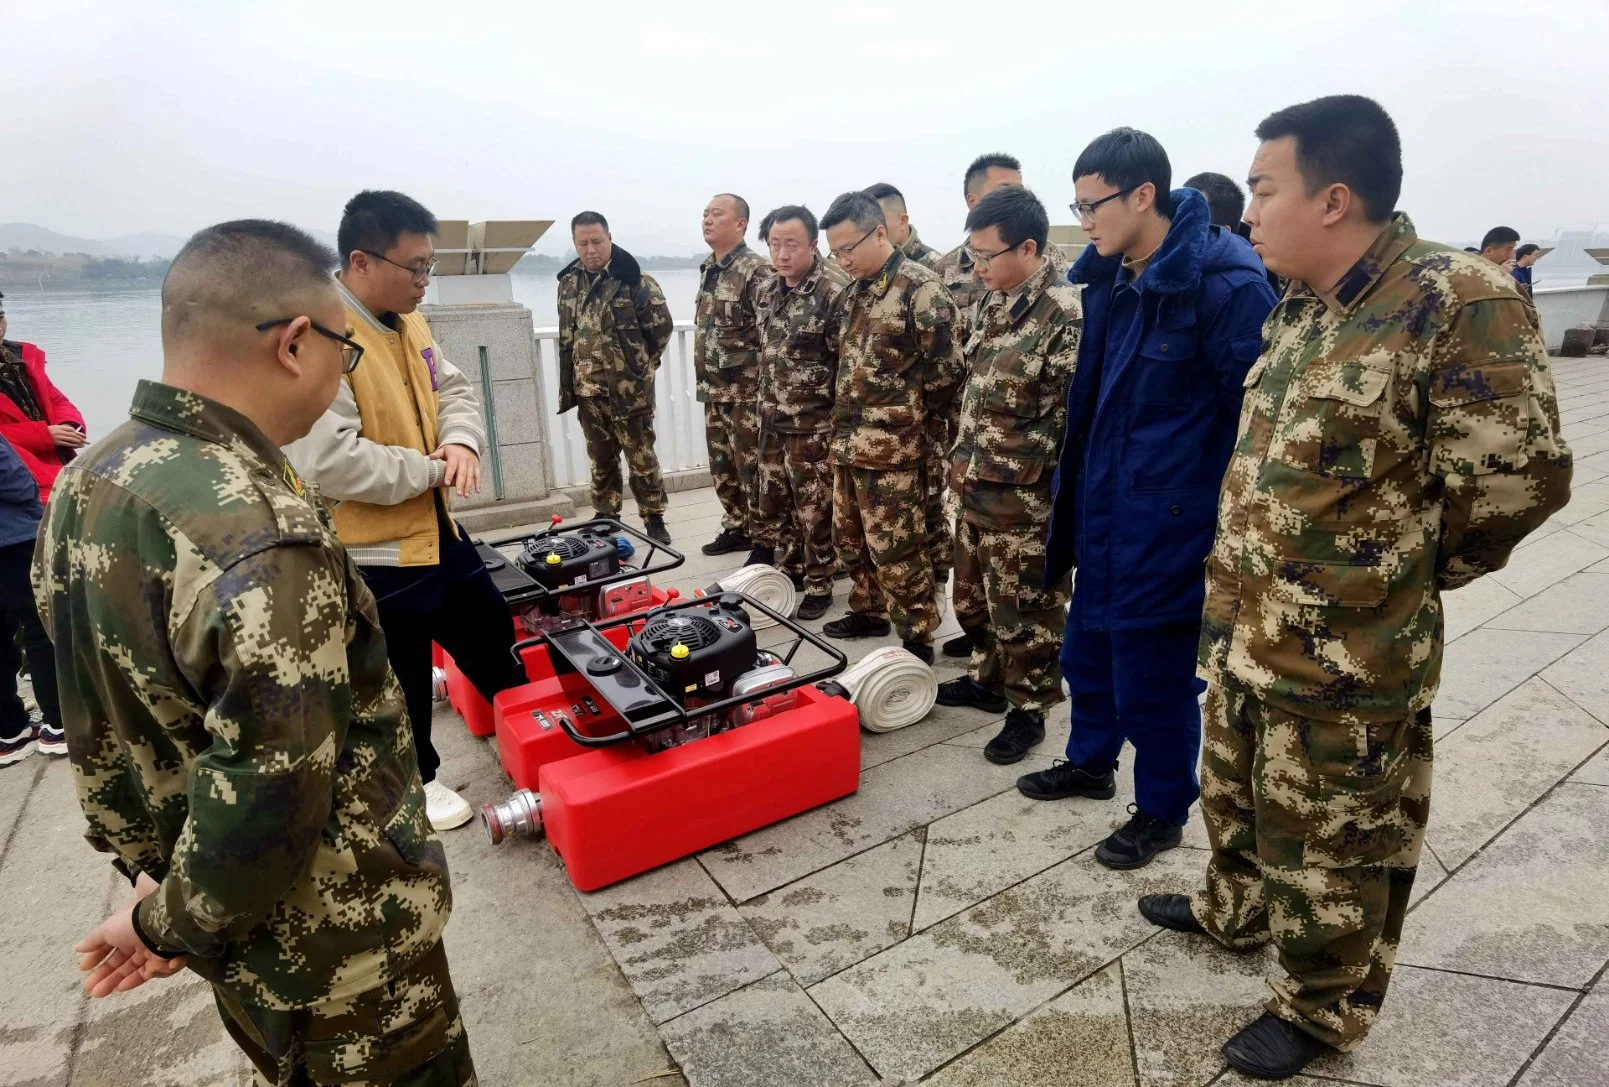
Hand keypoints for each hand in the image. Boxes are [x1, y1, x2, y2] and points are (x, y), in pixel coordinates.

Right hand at [48, 424, 86, 449]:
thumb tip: (73, 431)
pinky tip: (77, 446)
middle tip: (86, 441)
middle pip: (73, 435)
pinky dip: (73, 445)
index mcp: (60, 427)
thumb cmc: (47, 431)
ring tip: (83, 444)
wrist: (39, 435)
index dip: (79, 433)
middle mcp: (60, 432)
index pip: (72, 430)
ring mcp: (59, 437)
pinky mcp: (57, 442)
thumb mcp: (55, 427)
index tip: (84, 436)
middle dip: (81, 438)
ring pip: (71, 439)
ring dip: (78, 442)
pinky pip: (67, 444)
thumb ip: (63, 429)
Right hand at [75, 876, 186, 996]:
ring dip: (115, 981)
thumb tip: (78, 948)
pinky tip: (121, 987)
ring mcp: (153, 949)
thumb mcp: (108, 928)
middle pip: (121, 960)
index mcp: (127, 927)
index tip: (83, 969)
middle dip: (104, 974)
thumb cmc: (133, 923)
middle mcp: (140, 938)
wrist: (164, 924)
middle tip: (90, 989)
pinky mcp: (164, 960)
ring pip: (132, 969)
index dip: (97, 956)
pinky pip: (149, 973)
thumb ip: (94, 939)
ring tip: (98, 993)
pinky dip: (135, 980)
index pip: (110, 944)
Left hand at [429, 443, 481, 498]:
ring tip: (466, 496)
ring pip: (470, 476)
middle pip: (462, 474)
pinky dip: (478, 483)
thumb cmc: (452, 449)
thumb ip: (437, 454)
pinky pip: (478, 475)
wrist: (466, 444)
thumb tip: (429, 457)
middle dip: (461, 485)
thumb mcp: (444, 449)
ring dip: (469, 486)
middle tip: (459, 494)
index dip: (449, 475)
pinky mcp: (476, 466)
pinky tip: (477, 491)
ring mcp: (471, 464)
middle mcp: (464, 461)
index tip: (446, 483)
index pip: (451, 467)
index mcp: (454, 457)